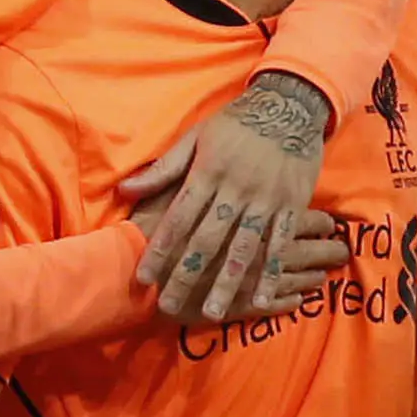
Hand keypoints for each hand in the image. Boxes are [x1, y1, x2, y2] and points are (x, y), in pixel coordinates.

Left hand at [125, 72, 347, 323]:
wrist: (289, 104)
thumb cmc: (235, 123)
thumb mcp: (196, 137)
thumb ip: (164, 169)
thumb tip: (125, 189)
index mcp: (207, 172)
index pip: (178, 217)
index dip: (160, 248)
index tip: (144, 277)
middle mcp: (235, 189)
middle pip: (207, 239)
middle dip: (187, 275)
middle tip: (170, 306)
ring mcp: (265, 199)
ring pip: (243, 247)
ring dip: (227, 282)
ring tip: (213, 312)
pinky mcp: (291, 204)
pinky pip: (280, 243)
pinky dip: (270, 272)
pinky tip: (260, 298)